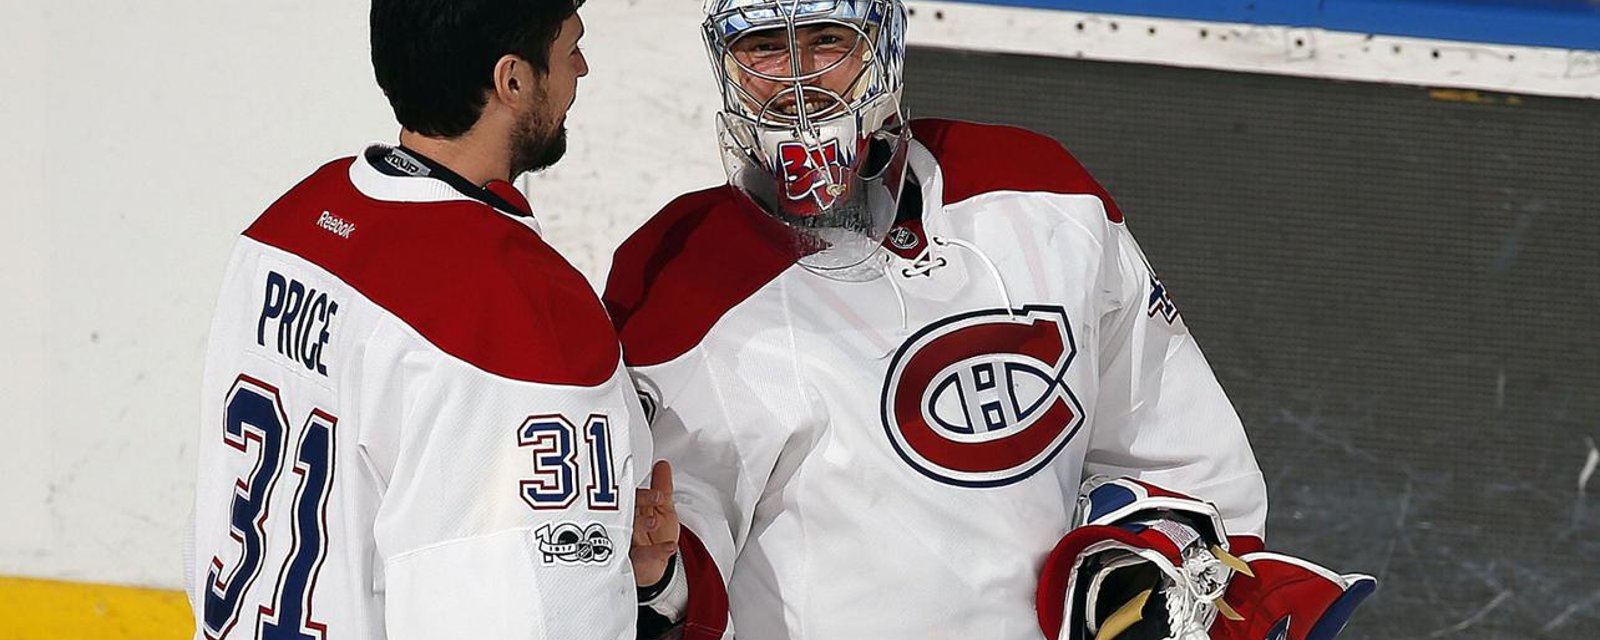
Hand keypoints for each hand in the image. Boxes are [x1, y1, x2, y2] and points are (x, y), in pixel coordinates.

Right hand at [631, 460, 679, 586]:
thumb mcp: (662, 509)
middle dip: (636, 507)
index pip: (630, 498)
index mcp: (630, 510)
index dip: (644, 496)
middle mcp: (623, 524)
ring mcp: (623, 543)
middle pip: (623, 512)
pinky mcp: (628, 562)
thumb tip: (662, 464)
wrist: (654, 567)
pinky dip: (655, 552)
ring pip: (624, 532)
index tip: (658, 495)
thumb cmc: (654, 537)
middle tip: (650, 507)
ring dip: (640, 525)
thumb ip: (662, 487)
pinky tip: (670, 547)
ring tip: (654, 521)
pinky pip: (640, 557)